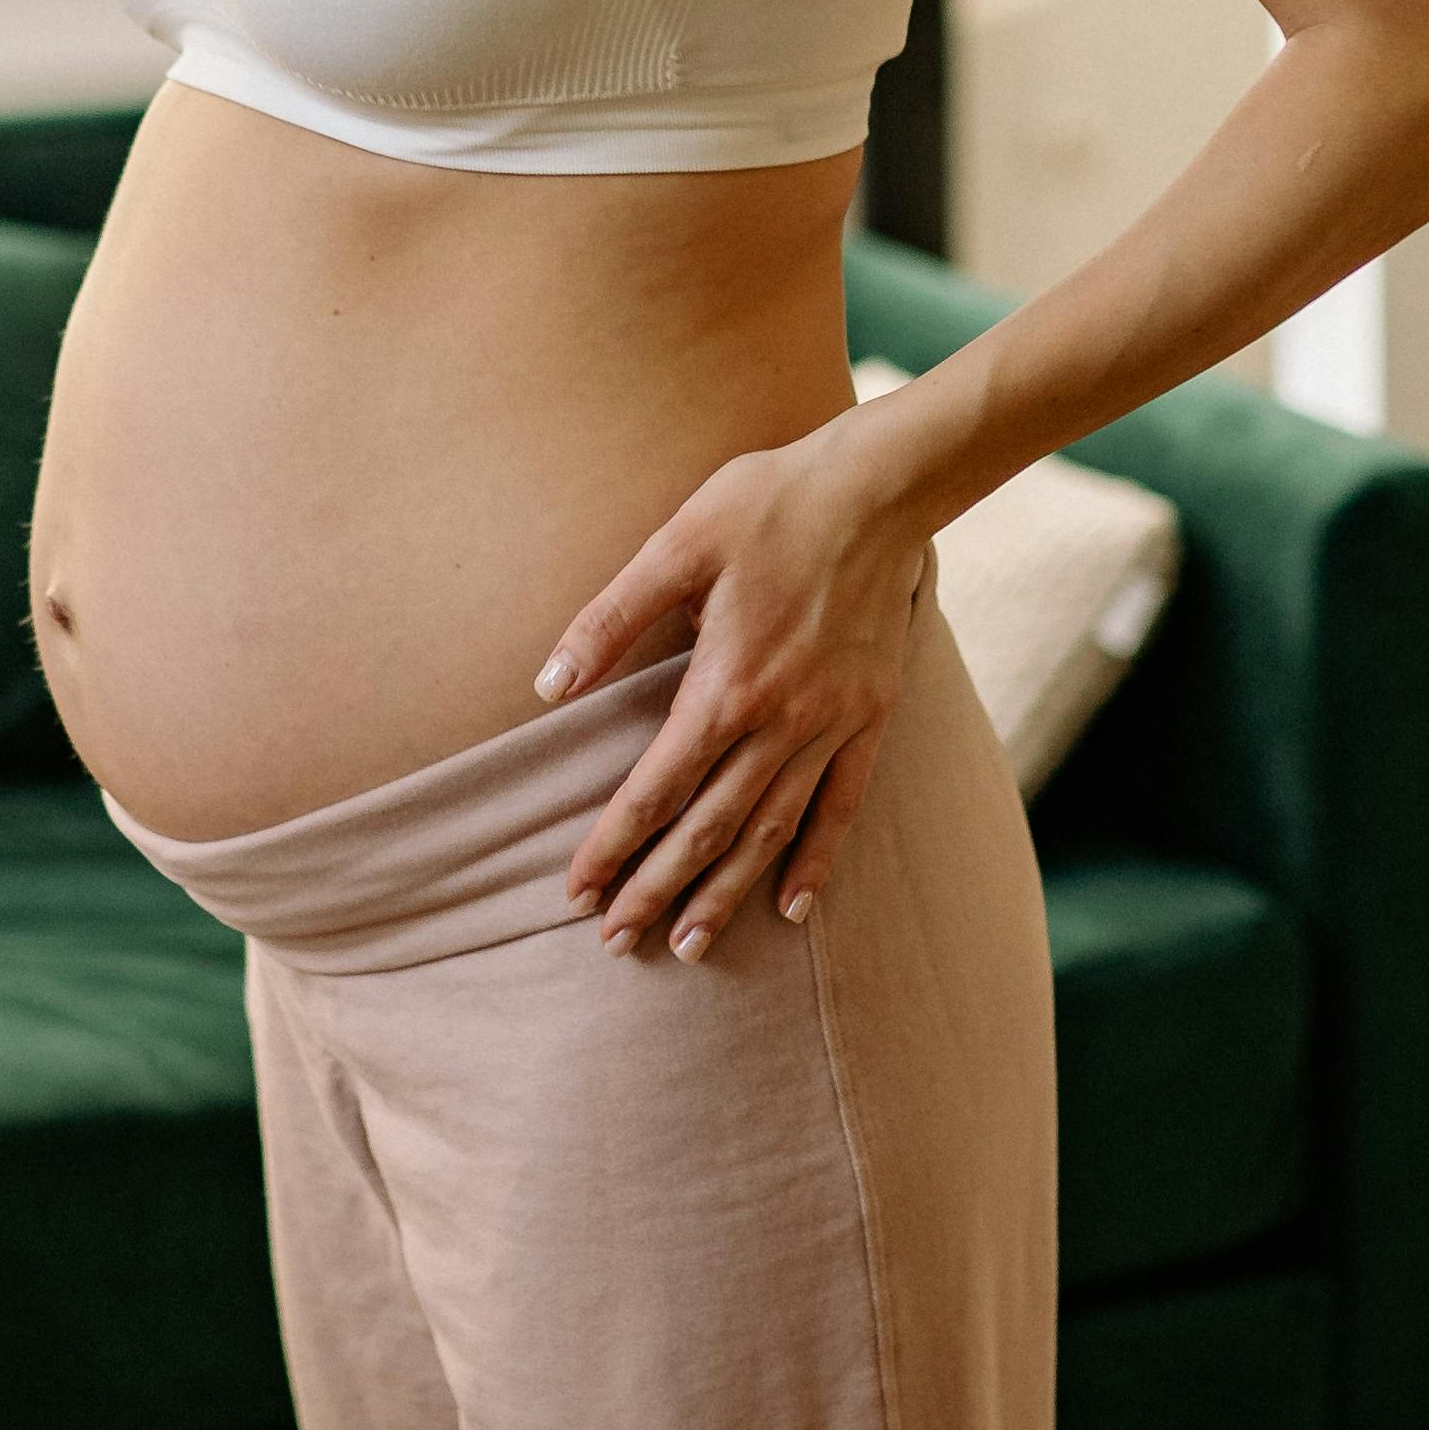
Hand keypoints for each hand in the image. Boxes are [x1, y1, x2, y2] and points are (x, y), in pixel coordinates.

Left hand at [537, 414, 934, 961]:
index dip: (612, 847)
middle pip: (707, 828)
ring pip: (770, 830)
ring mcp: (831, 724)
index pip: (654, 790)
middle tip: (617, 944)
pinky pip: (842, 805)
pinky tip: (793, 907)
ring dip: (725, 891)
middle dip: (656, 889)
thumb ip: (609, 619)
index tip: (575, 894)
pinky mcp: (871, 717)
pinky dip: (817, 859)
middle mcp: (779, 721)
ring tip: (689, 944)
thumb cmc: (768, 503)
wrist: (881, 485)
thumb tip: (546, 685)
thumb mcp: (675, 545)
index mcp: (723, 685)